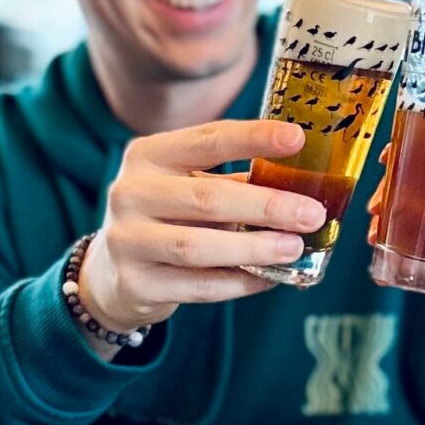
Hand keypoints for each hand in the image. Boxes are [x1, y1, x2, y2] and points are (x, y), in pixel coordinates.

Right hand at [76, 119, 326, 335]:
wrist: (113, 270)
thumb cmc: (169, 217)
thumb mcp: (191, 186)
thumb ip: (237, 181)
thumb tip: (303, 186)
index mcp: (148, 155)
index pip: (207, 139)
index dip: (253, 138)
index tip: (297, 138)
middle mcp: (130, 192)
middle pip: (207, 197)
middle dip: (266, 205)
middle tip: (311, 213)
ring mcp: (126, 240)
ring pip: (198, 246)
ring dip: (254, 248)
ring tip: (294, 247)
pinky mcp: (134, 283)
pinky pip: (197, 286)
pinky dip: (239, 283)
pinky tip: (269, 278)